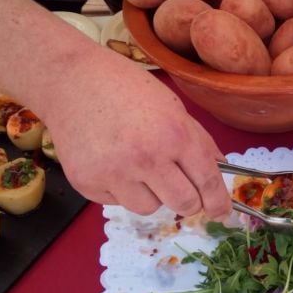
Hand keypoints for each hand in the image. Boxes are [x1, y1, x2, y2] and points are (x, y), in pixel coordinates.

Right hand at [43, 52, 231, 219]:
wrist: (72, 80)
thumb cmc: (127, 89)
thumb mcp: (173, 107)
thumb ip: (199, 142)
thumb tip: (220, 173)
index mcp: (174, 134)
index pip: (207, 181)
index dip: (218, 202)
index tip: (221, 212)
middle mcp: (146, 157)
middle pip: (184, 205)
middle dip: (188, 202)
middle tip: (181, 189)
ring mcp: (114, 173)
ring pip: (149, 208)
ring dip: (150, 193)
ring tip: (136, 163)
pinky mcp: (87, 183)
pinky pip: (118, 202)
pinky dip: (120, 188)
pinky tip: (111, 160)